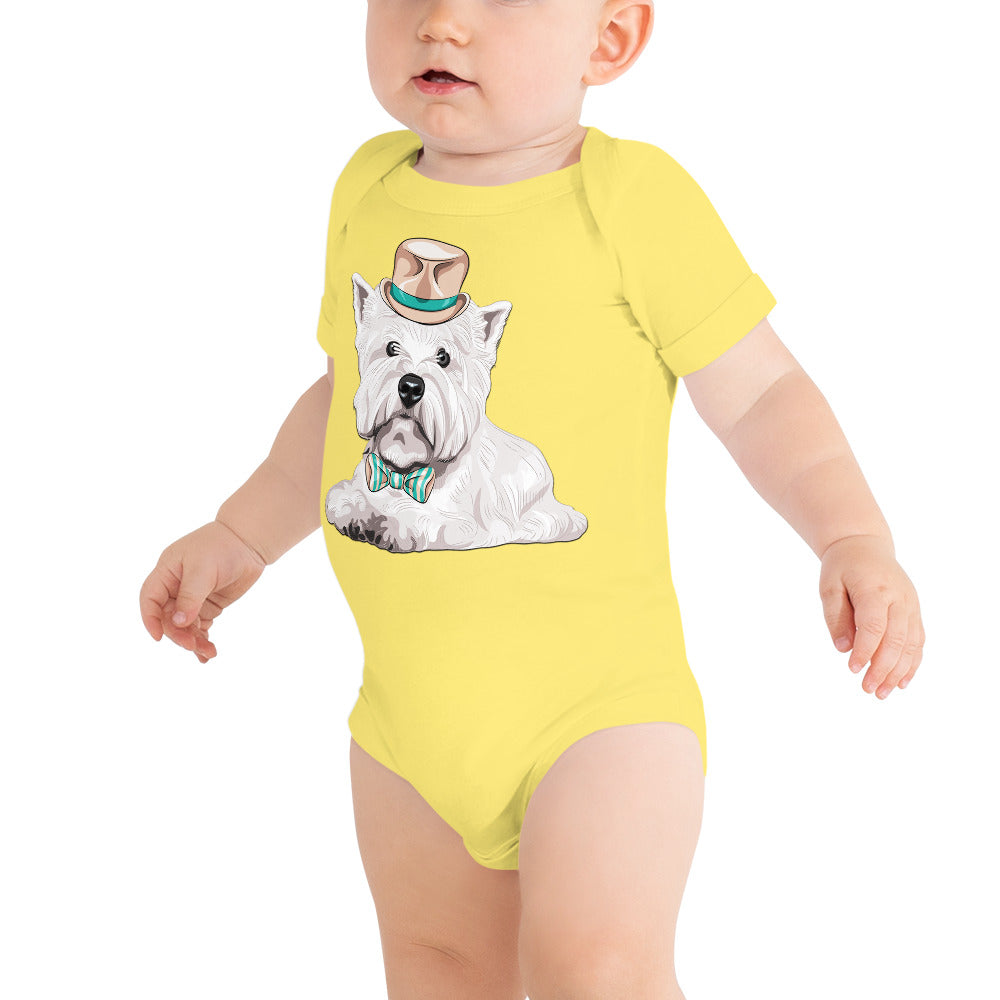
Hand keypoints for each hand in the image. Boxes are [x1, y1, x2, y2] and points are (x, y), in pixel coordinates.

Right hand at [139, 521, 265, 662]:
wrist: (250, 542)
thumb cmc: (223, 547)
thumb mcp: (203, 570)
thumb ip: (190, 597)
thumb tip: (178, 623)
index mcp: (167, 572)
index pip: (150, 599)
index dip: (150, 619)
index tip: (158, 638)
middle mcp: (176, 586)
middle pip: (168, 617)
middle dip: (178, 633)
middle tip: (192, 645)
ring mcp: (192, 597)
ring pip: (184, 625)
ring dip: (192, 640)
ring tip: (208, 652)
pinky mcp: (208, 605)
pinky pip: (199, 626)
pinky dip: (202, 639)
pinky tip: (207, 653)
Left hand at [819, 535, 923, 697]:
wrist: (865, 545)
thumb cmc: (842, 567)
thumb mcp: (829, 586)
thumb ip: (835, 617)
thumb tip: (843, 648)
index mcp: (875, 589)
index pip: (874, 625)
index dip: (865, 650)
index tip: (853, 669)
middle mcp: (899, 598)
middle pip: (896, 639)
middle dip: (882, 668)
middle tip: (867, 689)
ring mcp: (911, 605)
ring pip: (911, 644)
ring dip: (898, 671)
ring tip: (882, 692)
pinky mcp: (915, 611)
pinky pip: (918, 640)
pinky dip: (912, 663)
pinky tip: (902, 682)